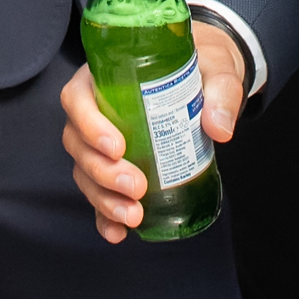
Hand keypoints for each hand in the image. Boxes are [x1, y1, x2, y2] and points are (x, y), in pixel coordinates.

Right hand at [58, 20, 245, 242]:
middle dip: (102, 171)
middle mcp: (96, 108)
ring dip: (103, 198)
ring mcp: (101, 141)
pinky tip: (118, 233)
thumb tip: (219, 127)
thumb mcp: (217, 68)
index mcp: (107, 75)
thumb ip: (221, 92)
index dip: (89, 124)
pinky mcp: (115, 166)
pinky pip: (100, 192)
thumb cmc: (202, 65)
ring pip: (85, 171)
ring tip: (132, 215)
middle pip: (77, 142)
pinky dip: (105, 215)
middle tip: (135, 186)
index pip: (77, 97)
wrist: (209, 79)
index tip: (117, 146)